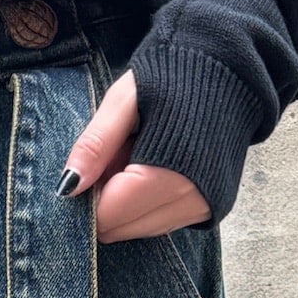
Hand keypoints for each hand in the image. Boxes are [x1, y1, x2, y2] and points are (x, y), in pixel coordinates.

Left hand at [61, 70, 210, 242]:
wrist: (230, 67)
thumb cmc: (173, 76)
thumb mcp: (124, 100)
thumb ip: (95, 144)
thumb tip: (67, 188)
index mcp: (167, 175)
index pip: (107, 217)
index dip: (90, 195)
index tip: (98, 162)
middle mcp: (189, 200)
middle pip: (121, 229)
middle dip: (108, 200)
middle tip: (119, 155)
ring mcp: (201, 209)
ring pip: (139, 230)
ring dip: (128, 203)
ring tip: (140, 156)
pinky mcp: (207, 210)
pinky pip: (160, 223)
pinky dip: (148, 203)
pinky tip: (156, 168)